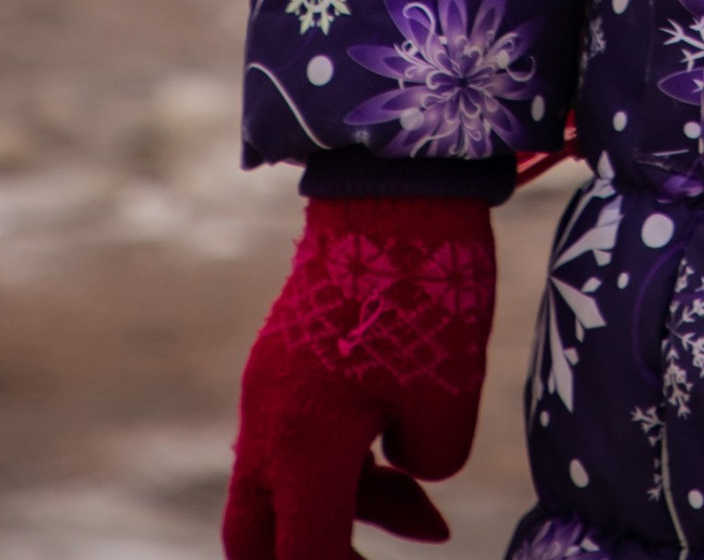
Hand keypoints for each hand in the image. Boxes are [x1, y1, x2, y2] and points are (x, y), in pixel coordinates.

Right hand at [223, 195, 497, 559]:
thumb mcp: (449, 391)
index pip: (303, 558)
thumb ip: (427, 463)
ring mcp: (271, 387)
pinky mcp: (288, 357)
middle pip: (255, 539)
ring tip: (426, 522)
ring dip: (346, 513)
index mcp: (301, 444)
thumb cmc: (426, 287)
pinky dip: (343, 464)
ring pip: (284, 489)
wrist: (394, 181)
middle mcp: (268, 423)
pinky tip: (402, 461)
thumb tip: (410, 469)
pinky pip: (299, 438)